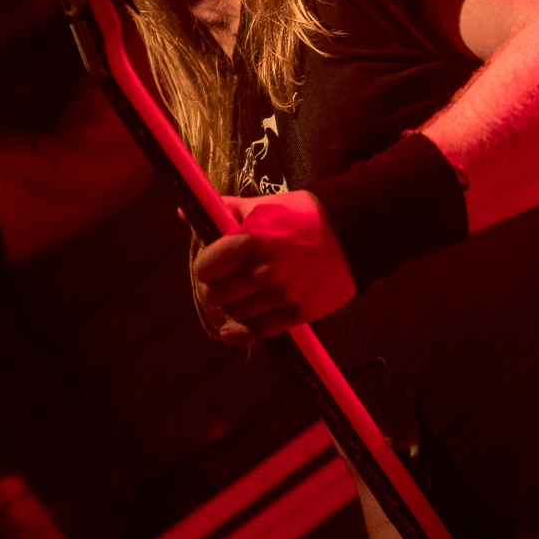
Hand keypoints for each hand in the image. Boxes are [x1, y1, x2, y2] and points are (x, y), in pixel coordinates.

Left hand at [192, 191, 356, 341]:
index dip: (206, 267)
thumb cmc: (302, 214)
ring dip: (233, 306)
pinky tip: (232, 329)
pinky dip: (241, 332)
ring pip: (236, 313)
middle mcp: (264, 270)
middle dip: (217, 288)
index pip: (205, 268)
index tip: (211, 266)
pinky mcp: (299, 312)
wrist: (353, 229)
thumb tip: (184, 212)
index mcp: (250, 240)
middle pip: (218, 294)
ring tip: (241, 296)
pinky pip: (259, 331)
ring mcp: (282, 294)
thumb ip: (223, 212)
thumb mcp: (262, 205)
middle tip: (224, 283)